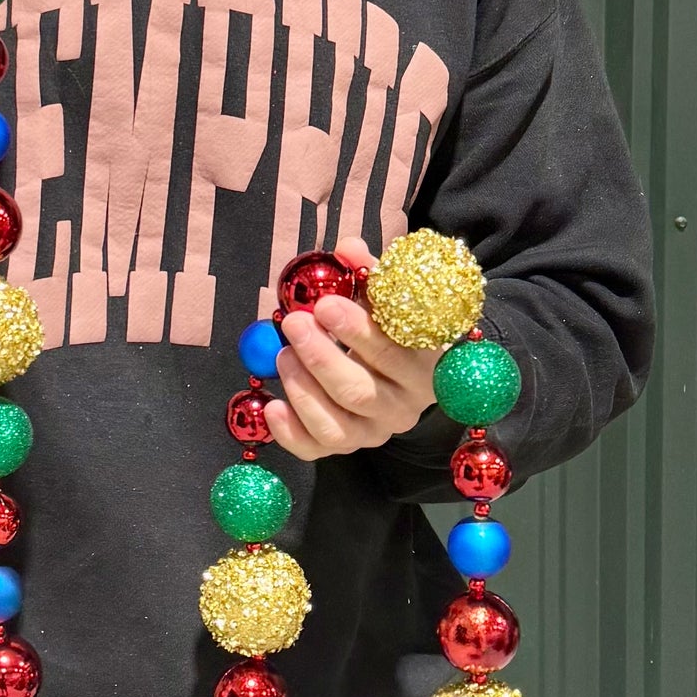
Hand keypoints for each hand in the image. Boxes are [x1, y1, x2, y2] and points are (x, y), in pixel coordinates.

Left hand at [264, 236, 438, 461]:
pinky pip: (315, 449)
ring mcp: (375, 432)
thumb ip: (370, 273)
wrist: (404, 370)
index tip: (323, 303)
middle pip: (357, 390)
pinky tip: (272, 405)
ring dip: (302, 389)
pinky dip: (289, 432)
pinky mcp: (347, 447)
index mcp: (424, 365)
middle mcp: (405, 406)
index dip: (357, 329)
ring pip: (335, 425)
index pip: (393, 351)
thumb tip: (347, 248)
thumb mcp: (388, 297)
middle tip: (293, 323)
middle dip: (320, 356)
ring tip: (283, 355)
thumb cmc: (392, 326)